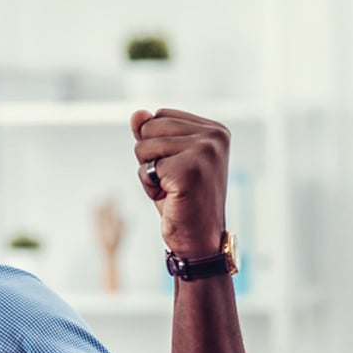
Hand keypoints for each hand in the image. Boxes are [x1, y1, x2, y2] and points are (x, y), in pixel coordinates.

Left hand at [131, 109, 229, 257]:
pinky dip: (149, 187)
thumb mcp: (165, 160)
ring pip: (144, 146)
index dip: (157, 145)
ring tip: (171, 189)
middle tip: (172, 182)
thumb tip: (137, 113)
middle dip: (149, 157)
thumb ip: (152, 134)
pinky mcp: (190, 169)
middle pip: (149, 127)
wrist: (199, 239)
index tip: (177, 169)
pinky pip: (146, 168)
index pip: (160, 115)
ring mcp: (205, 151)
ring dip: (148, 173)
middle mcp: (215, 136)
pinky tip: (170, 198)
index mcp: (215, 130)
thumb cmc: (182, 200)